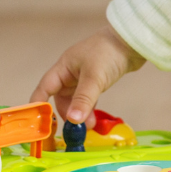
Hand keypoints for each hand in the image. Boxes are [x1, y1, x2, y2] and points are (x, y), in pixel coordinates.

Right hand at [30, 26, 145, 125]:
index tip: (37, 125)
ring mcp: (83, 77)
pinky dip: (88, 110)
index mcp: (63, 67)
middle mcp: (70, 73)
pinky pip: (86, 100)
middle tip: (73, 130)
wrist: (133, 41)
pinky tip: (93, 120)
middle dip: (65, 115)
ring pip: (74, 101)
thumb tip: (72, 120)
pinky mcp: (96, 81)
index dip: (38, 106)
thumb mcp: (94, 77)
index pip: (44, 89)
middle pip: (59, 99)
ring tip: (88, 126)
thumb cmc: (110, 52)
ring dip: (79, 114)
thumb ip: (83, 99)